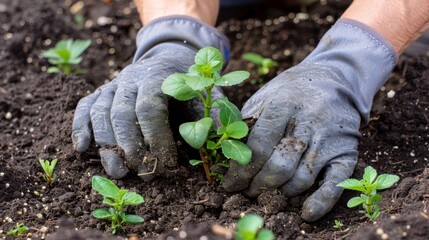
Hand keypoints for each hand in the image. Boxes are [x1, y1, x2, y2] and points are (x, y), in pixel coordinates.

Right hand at [72, 17, 228, 178]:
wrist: (170, 56)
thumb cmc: (190, 83)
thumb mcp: (208, 94)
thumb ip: (212, 117)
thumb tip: (222, 144)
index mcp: (159, 76)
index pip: (150, 109)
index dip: (156, 139)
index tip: (167, 165)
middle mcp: (131, 78)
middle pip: (121, 113)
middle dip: (131, 148)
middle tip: (143, 174)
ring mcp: (114, 84)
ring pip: (100, 112)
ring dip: (106, 144)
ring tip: (118, 172)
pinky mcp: (102, 91)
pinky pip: (84, 106)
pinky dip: (80, 126)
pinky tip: (83, 148)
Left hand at [222, 19, 397, 220]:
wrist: (334, 80)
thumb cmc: (291, 92)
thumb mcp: (265, 96)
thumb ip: (247, 122)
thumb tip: (225, 153)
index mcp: (283, 106)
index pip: (258, 146)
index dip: (240, 171)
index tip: (229, 184)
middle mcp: (308, 123)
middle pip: (279, 166)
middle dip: (258, 185)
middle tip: (247, 192)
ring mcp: (329, 139)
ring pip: (302, 178)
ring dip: (280, 194)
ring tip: (266, 195)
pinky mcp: (347, 152)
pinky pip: (335, 182)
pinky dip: (321, 201)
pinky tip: (306, 213)